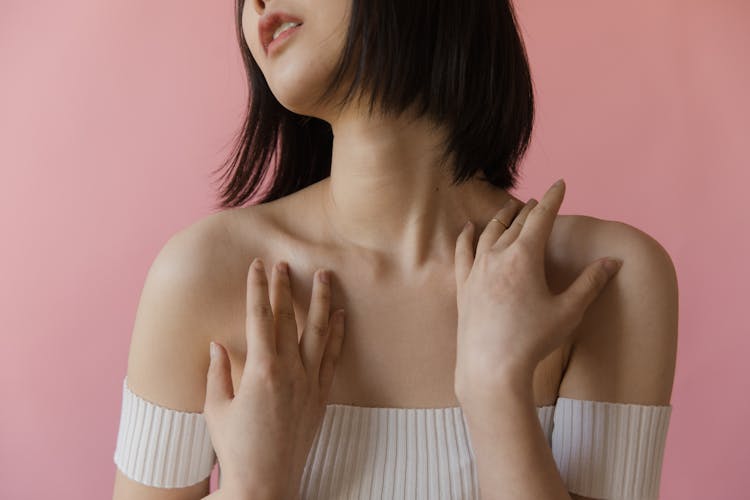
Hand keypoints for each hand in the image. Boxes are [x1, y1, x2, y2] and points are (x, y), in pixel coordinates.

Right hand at [203, 258, 345, 498]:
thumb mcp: (216, 409)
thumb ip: (218, 373)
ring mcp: (309, 383)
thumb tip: (218, 345)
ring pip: (317, 332)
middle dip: (285, 287)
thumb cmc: (235, 448)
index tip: (258, 266)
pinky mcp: (321, 396)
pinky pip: (332, 357)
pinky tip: (340, 315)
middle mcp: (289, 371)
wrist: (266, 483)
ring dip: (321, 301)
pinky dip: (337, 334)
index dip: (257, 289)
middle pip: (288, 318)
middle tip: (285, 263)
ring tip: (325, 276)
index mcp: (260, 370)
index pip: (259, 318)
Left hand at [453, 179, 622, 403]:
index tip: (560, 183)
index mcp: (524, 257)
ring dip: (501, 219)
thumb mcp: (569, 311)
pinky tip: (468, 229)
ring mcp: (476, 270)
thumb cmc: (532, 341)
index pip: (541, 218)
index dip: (552, 198)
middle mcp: (497, 256)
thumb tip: (612, 261)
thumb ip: (590, 283)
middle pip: (515, 224)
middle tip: (539, 201)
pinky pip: (462, 253)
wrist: (491, 368)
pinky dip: (466, 237)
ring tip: (509, 210)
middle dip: (529, 209)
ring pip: (488, 234)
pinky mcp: (463, 286)